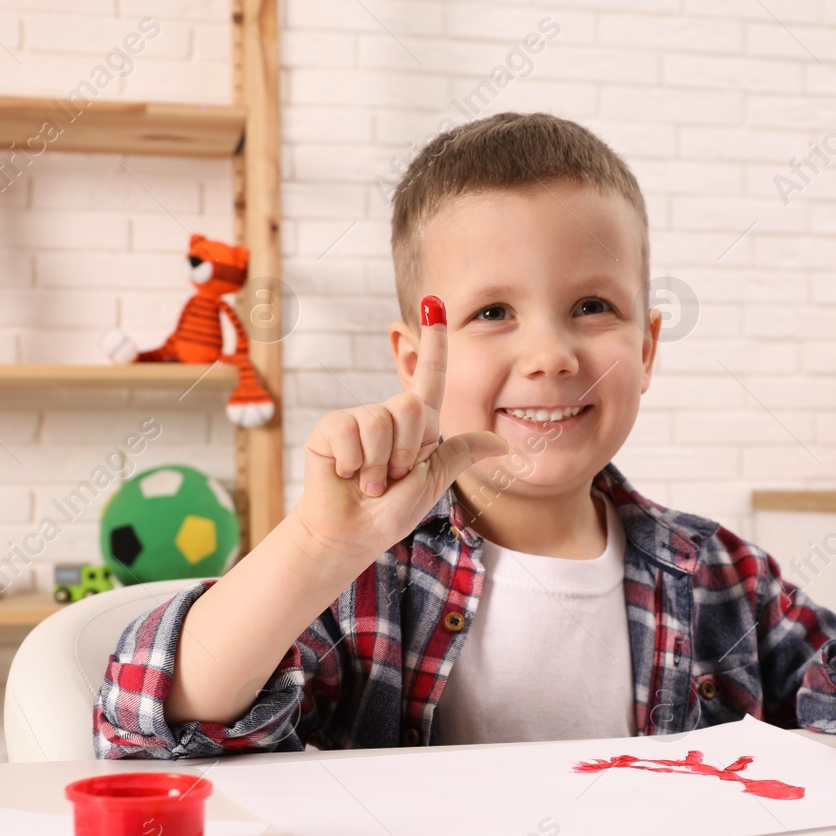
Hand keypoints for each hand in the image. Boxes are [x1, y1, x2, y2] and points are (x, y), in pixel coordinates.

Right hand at [294, 295, 506, 563]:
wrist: (351, 534)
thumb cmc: (390, 511)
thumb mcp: (433, 482)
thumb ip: (461, 454)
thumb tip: (504, 445)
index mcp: (416, 426)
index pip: (429, 376)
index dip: (433, 341)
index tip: (436, 302)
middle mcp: (387, 415)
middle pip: (411, 407)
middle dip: (406, 453)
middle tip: (392, 477)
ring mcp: (358, 419)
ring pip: (382, 423)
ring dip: (380, 465)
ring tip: (369, 481)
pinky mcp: (330, 428)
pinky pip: (351, 433)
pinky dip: (354, 463)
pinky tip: (346, 475)